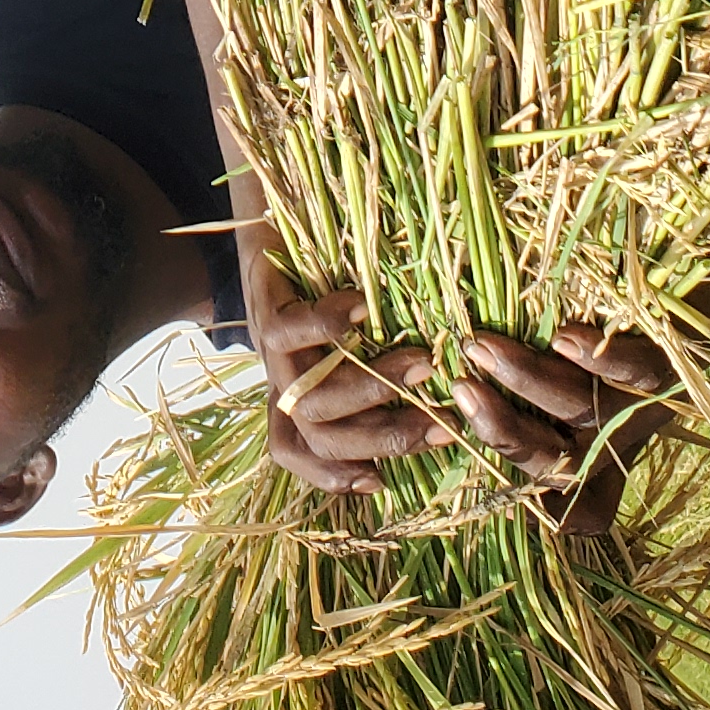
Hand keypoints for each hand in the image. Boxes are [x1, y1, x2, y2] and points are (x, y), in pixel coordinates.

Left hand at [249, 257, 446, 498]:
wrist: (268, 225)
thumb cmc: (322, 282)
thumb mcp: (354, 336)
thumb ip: (380, 371)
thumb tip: (447, 400)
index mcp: (299, 395)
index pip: (301, 453)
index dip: (333, 478)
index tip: (382, 483)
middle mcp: (282, 382)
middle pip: (322, 439)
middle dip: (387, 438)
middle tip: (443, 422)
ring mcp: (270, 350)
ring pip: (311, 397)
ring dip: (372, 386)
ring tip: (421, 364)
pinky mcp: (263, 309)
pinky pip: (287, 331)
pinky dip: (327, 324)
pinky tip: (362, 308)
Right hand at [450, 323, 680, 539]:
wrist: (709, 310)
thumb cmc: (619, 349)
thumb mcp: (575, 389)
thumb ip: (521, 402)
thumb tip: (445, 414)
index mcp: (603, 462)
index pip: (579, 511)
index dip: (537, 510)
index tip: (475, 467)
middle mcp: (621, 445)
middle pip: (560, 463)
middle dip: (501, 431)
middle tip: (460, 387)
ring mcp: (647, 410)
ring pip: (582, 414)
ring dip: (527, 381)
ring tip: (483, 347)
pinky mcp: (673, 368)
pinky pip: (636, 374)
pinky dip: (598, 359)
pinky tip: (563, 338)